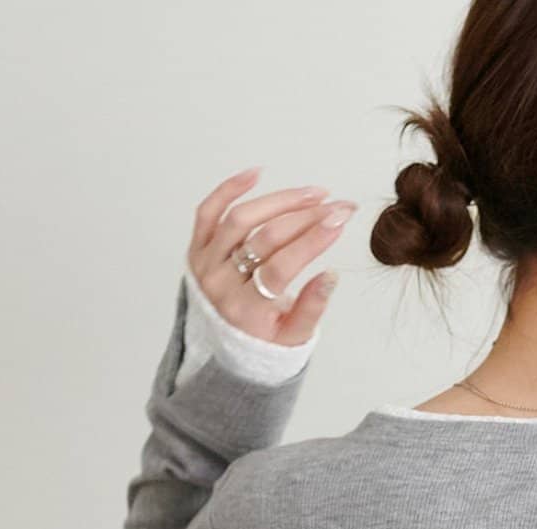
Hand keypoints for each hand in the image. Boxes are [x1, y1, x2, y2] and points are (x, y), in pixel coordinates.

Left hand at [186, 167, 354, 347]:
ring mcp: (206, 263)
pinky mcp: (197, 248)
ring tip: (311, 194)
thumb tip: (331, 276)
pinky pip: (208, 211)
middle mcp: (220, 284)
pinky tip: (257, 174)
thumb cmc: (262, 342)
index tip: (339, 221)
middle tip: (335, 206)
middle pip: (265, 238)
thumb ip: (312, 308)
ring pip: (241, 219)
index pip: (281, 267)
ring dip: (279, 200)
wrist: (222, 347)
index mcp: (246, 311)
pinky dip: (229, 189)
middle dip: (306, 217)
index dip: (312, 241)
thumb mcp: (293, 338)